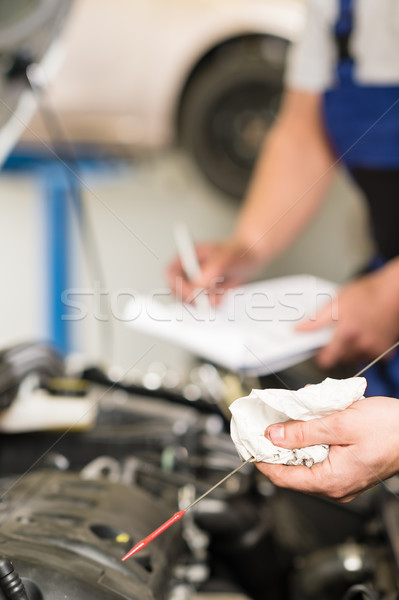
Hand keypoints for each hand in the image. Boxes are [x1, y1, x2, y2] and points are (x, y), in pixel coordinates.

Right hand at [166, 239, 263, 304]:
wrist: (247, 259)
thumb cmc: (235, 252)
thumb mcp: (224, 258)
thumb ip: (210, 270)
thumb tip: (198, 285)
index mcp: (186, 257)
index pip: (171, 274)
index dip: (178, 285)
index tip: (193, 293)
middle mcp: (187, 272)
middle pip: (177, 292)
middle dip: (192, 298)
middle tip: (209, 299)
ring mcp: (194, 284)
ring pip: (189, 302)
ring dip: (204, 302)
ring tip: (221, 294)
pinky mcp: (203, 295)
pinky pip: (202, 306)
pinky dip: (212, 305)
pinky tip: (223, 295)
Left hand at [255, 396, 398, 501]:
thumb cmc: (390, 429)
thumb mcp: (339, 424)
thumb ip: (303, 431)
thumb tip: (273, 436)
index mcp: (330, 480)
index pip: (282, 476)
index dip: (261, 459)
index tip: (248, 443)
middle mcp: (335, 485)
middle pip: (292, 469)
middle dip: (277, 445)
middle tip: (265, 424)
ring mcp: (343, 478)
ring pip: (306, 460)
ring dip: (295, 439)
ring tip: (286, 419)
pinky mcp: (349, 468)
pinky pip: (321, 456)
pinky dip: (311, 439)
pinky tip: (308, 422)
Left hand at [297, 261, 398, 367]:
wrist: (393, 292)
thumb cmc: (368, 294)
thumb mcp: (337, 302)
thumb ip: (316, 320)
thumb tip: (299, 329)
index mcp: (347, 333)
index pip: (326, 359)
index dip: (320, 355)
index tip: (319, 350)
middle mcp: (361, 344)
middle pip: (339, 359)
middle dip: (335, 349)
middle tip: (337, 334)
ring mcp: (374, 349)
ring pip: (354, 359)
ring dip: (349, 350)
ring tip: (352, 331)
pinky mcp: (384, 350)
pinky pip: (369, 356)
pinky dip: (365, 349)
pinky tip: (365, 335)